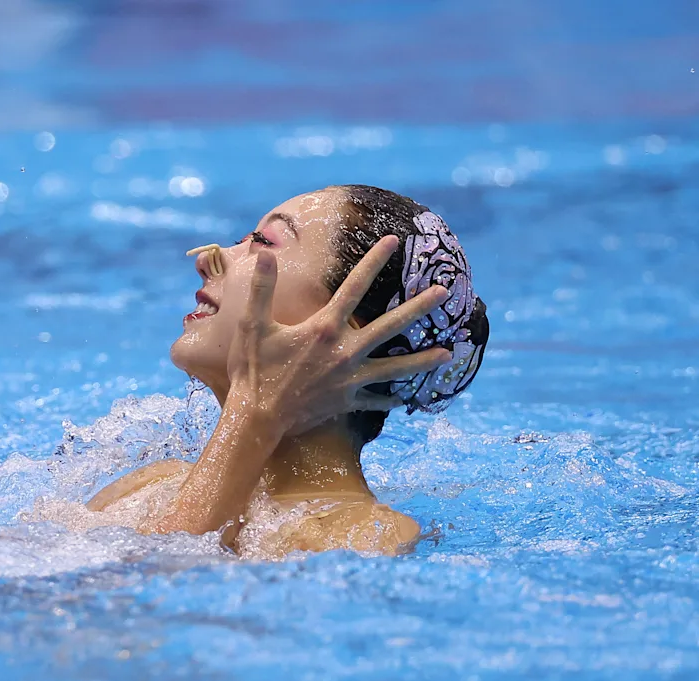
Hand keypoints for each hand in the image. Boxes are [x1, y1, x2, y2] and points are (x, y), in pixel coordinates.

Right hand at [226, 236, 451, 435]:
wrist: (257, 417)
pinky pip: (377, 401)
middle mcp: (345, 352)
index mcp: (324, 328)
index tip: (394, 242)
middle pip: (391, 325)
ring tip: (448, 354)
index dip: (374, 261)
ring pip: (395, 368)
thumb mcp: (252, 325)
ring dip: (422, 360)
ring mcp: (350, 379)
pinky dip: (393, 400)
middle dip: (419, 307)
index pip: (355, 287)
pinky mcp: (347, 402)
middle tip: (444, 292)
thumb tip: (264, 253)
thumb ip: (261, 289)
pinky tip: (408, 399)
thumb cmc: (253, 369)